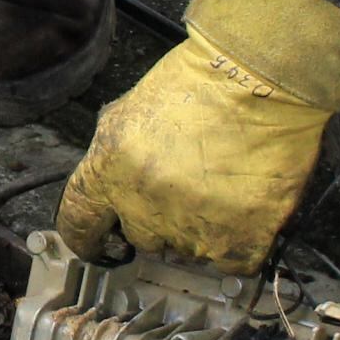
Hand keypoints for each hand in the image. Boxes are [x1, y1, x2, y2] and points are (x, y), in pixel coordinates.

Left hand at [53, 0, 339, 272]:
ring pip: (185, 251)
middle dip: (156, 218)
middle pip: (140, 238)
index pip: (78, 226)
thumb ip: (113, 157)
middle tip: (183, 186)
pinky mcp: (240, 239)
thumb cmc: (201, 81)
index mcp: (110, 171)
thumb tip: (110, 186)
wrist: (261, 77)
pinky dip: (236, 243)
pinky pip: (229, 262)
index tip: (101, 243)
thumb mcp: (130, 110)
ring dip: (197, 228)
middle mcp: (146, 207)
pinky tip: (242, 210)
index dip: (90, 238)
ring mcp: (194, 229)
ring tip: (218, 185)